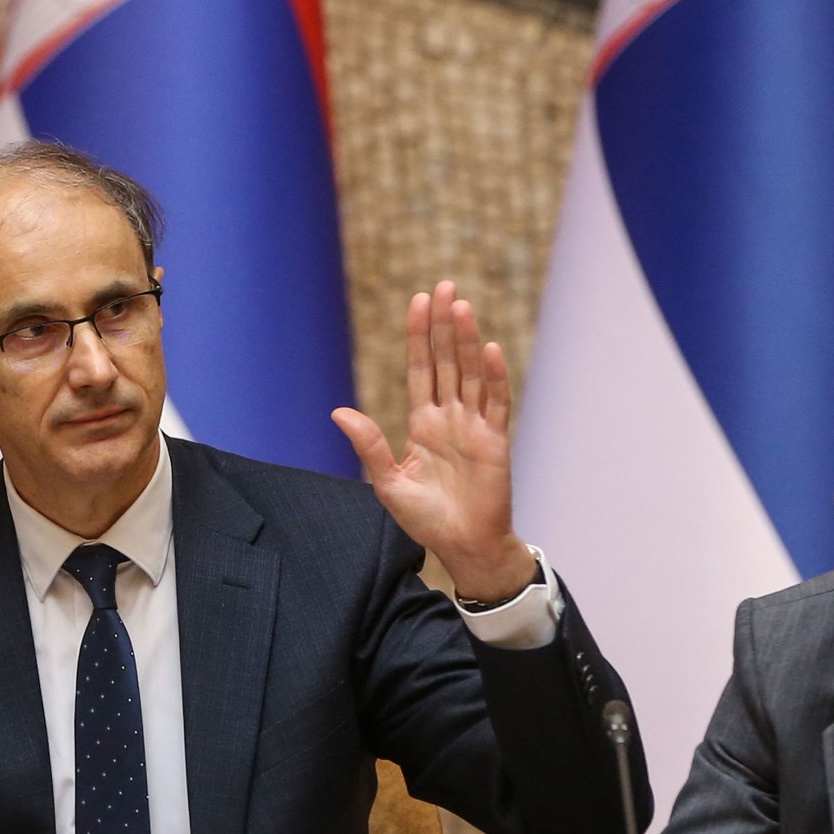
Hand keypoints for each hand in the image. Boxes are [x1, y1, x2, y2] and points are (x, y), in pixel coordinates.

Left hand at [331, 281, 536, 602]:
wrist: (463, 546)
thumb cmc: (427, 519)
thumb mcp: (387, 483)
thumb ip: (370, 445)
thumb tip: (338, 411)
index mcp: (423, 423)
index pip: (421, 368)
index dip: (419, 335)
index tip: (419, 301)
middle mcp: (450, 418)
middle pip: (447, 360)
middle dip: (444, 325)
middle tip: (444, 286)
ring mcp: (475, 426)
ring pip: (471, 373)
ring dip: (466, 340)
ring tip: (461, 307)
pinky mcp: (495, 442)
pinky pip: (495, 403)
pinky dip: (495, 376)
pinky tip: (489, 349)